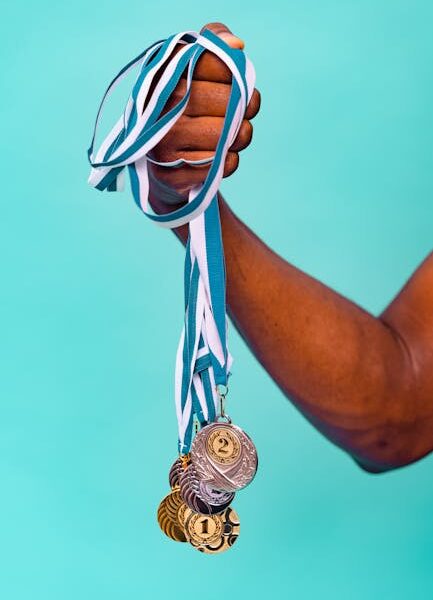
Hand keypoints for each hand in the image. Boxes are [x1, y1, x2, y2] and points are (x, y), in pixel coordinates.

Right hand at [148, 22, 260, 205]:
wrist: (160, 162)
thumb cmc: (184, 107)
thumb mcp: (192, 68)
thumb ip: (214, 41)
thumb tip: (236, 45)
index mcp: (162, 75)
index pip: (215, 62)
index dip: (237, 75)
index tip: (240, 84)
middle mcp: (159, 108)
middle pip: (228, 102)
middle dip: (245, 110)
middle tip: (242, 115)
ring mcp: (162, 143)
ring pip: (228, 135)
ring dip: (241, 137)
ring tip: (233, 137)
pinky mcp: (172, 174)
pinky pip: (223, 163)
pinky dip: (230, 160)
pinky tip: (219, 157)